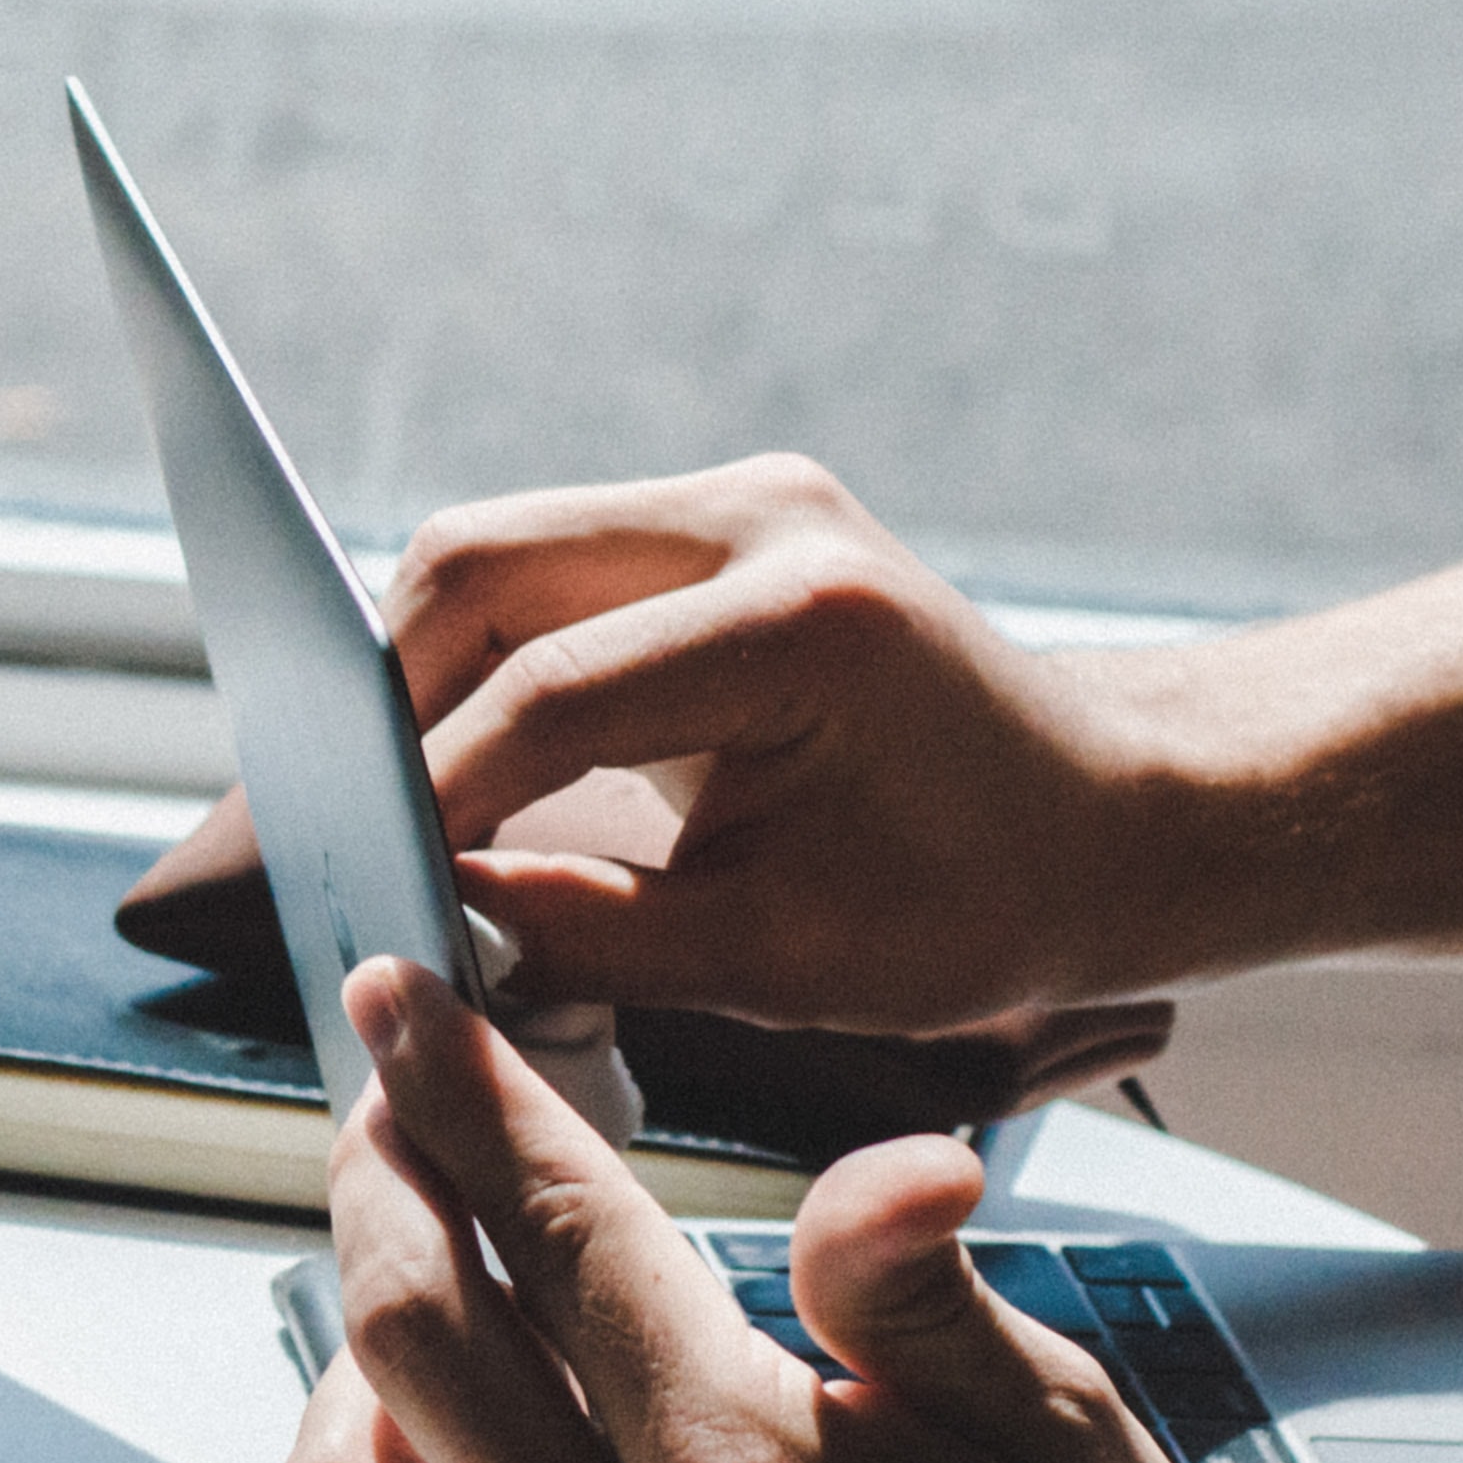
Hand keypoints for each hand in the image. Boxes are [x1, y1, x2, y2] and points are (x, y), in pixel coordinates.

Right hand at [131, 457, 1207, 1031]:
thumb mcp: (786, 960)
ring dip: (425, 673)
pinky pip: (546, 569)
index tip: (366, 890)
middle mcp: (763, 519)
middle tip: (345, 831)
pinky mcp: (720, 524)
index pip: (546, 694)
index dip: (431, 799)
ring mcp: (740, 502)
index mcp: (800, 622)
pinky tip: (466, 764)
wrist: (1118, 818)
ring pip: (493, 553)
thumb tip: (427, 925)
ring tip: (396, 805)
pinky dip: (484, 662)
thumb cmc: (990, 901)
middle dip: (387, 700)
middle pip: (482, 565)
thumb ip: (589, 934)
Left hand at [272, 956, 1395, 1462]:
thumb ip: (915, 1286)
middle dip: (378, 1190)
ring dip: (354, 1391)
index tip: (406, 1005)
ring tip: (424, 1337)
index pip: (548, 1226)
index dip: (460, 1088)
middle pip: (403, 1340)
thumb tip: (881, 1157)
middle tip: (393, 1130)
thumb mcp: (1060, 1432)